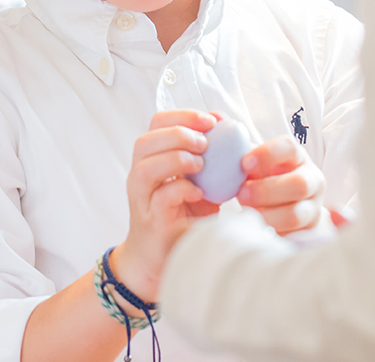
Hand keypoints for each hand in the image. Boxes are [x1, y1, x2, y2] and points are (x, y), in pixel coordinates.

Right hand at [109, 110, 219, 301]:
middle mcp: (140, 175)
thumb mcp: (200, 182)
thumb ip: (212, 158)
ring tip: (200, 164)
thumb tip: (234, 128)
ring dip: (176, 159)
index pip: (157, 123)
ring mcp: (142, 199)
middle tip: (206, 142)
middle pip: (145, 141)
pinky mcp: (151, 220)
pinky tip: (199, 192)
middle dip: (178, 134)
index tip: (211, 120)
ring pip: (147, 168)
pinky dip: (181, 190)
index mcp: (152, 159)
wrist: (162, 258)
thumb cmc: (183, 216)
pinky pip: (161, 198)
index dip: (182, 115)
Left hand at [236, 135, 325, 234]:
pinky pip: (292, 237)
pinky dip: (272, 234)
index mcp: (297, 157)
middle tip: (242, 194)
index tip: (245, 163)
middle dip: (266, 191)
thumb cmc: (265, 179)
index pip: (289, 147)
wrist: (285, 206)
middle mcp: (311, 180)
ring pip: (295, 215)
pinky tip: (256, 230)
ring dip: (267, 215)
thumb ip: (241, 153)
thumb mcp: (256, 164)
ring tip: (247, 213)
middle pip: (298, 184)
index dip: (267, 155)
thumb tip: (219, 136)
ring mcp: (312, 208)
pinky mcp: (308, 232)